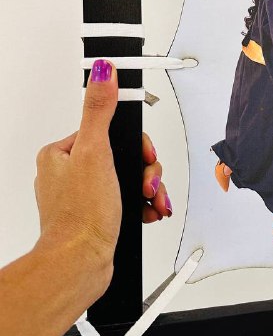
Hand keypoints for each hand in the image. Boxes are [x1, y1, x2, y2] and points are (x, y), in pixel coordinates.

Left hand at [34, 60, 171, 275]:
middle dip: (144, 172)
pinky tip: (145, 211)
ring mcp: (82, 196)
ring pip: (127, 179)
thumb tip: (103, 72)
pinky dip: (141, 205)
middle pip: (123, 156)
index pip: (109, 132)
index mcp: (61, 154)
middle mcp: (68, 173)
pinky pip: (126, 200)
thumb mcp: (95, 153)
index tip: (145, 156)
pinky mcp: (95, 215)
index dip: (135, 145)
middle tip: (146, 183)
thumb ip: (100, 110)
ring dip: (147, 190)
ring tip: (149, 200)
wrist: (80, 263)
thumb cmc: (80, 216)